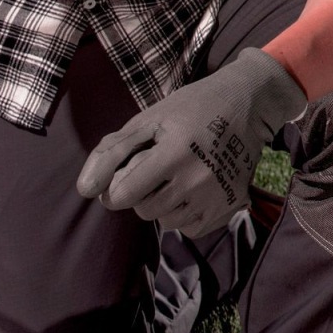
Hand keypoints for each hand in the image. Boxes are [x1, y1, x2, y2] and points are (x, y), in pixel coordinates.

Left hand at [76, 48, 305, 238]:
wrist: (248, 103)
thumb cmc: (190, 108)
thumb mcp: (148, 119)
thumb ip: (112, 152)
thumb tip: (84, 189)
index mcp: (173, 153)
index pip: (124, 194)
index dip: (115, 188)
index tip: (124, 176)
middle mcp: (197, 180)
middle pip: (144, 210)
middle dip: (141, 194)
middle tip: (157, 169)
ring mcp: (215, 197)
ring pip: (166, 221)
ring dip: (162, 204)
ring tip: (176, 177)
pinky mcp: (229, 207)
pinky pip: (190, 229)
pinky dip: (184, 214)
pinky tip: (192, 189)